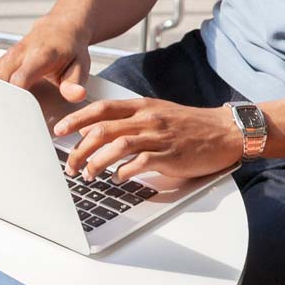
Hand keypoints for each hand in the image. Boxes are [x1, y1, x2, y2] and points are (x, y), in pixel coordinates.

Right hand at [0, 16, 91, 100]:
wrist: (62, 27)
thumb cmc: (71, 47)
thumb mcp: (80, 65)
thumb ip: (75, 82)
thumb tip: (76, 95)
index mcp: (39, 56)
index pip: (19, 79)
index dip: (15, 97)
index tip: (14, 114)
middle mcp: (19, 55)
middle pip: (0, 82)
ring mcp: (8, 57)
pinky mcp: (2, 61)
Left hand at [53, 99, 240, 182]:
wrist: (225, 131)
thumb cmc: (191, 125)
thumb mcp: (159, 113)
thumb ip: (132, 119)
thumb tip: (99, 131)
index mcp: (143, 106)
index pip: (102, 108)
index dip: (77, 118)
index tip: (59, 130)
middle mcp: (148, 119)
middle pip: (103, 129)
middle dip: (79, 148)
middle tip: (70, 164)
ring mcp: (159, 137)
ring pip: (117, 146)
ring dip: (96, 162)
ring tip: (88, 175)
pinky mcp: (170, 155)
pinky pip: (140, 163)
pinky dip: (123, 172)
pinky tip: (117, 178)